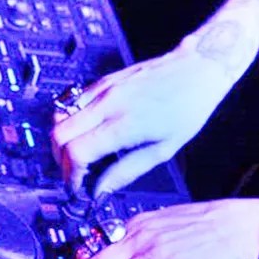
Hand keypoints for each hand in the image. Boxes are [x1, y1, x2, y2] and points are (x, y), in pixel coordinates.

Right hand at [50, 43, 232, 196]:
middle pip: (59, 134)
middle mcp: (109, 103)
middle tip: (74, 173)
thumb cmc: (189, 108)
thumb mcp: (164, 149)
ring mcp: (104, 88)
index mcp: (124, 124)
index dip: (71, 174)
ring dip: (63, 139)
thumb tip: (102, 190)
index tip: (78, 186)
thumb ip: (127, 171)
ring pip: (60, 115)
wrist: (198, 69)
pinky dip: (72, 120)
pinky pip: (74, 101)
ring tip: (79, 154)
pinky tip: (87, 131)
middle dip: (61, 160)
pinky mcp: (106, 79)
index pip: (76, 152)